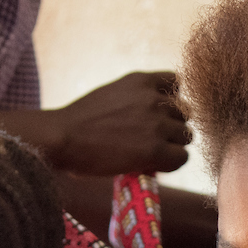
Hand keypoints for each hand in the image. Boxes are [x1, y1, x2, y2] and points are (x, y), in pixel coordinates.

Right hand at [44, 71, 190, 176]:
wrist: (61, 138)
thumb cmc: (77, 123)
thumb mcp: (110, 95)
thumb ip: (135, 100)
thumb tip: (154, 123)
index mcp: (141, 80)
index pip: (177, 82)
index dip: (171, 100)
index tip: (158, 114)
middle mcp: (153, 98)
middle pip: (185, 112)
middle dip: (172, 126)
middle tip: (152, 140)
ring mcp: (157, 123)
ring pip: (187, 136)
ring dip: (173, 146)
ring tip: (151, 154)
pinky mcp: (156, 149)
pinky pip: (182, 158)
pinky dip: (171, 164)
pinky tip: (153, 166)